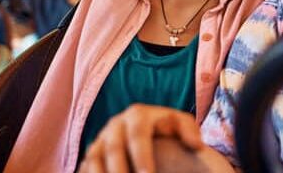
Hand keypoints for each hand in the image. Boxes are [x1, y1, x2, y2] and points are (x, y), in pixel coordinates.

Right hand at [80, 104, 201, 172]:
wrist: (149, 132)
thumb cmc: (168, 130)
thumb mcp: (181, 124)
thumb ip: (188, 130)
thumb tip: (196, 145)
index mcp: (138, 115)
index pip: (138, 134)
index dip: (142, 156)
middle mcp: (116, 124)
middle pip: (113, 148)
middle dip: (120, 170)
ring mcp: (101, 138)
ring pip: (95, 158)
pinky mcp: (92, 154)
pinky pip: (86, 167)